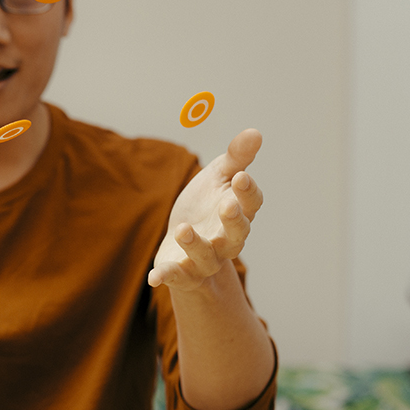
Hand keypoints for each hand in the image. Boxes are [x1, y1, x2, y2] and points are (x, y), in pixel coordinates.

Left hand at [149, 129, 263, 293]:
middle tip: (227, 206)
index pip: (251, 204)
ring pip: (206, 257)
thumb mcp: (218, 177)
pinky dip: (167, 277)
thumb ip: (235, 158)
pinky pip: (177, 277)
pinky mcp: (182, 272)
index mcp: (238, 212)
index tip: (241, 176)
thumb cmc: (205, 205)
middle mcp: (226, 239)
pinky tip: (153, 277)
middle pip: (237, 235)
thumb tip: (255, 132)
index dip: (248, 192)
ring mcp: (205, 258)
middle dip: (234, 221)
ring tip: (183, 229)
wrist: (182, 238)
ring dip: (195, 245)